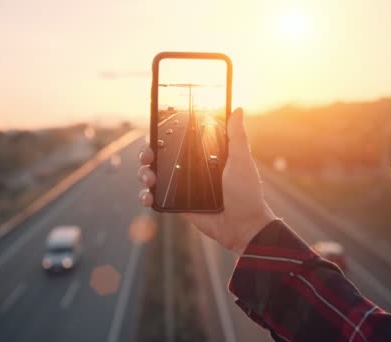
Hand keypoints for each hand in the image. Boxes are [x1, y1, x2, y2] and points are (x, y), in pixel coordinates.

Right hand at [137, 108, 275, 253]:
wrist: (243, 226)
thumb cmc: (246, 192)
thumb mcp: (241, 160)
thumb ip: (237, 136)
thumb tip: (238, 108)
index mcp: (203, 155)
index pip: (177, 141)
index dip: (161, 137)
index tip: (154, 135)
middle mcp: (189, 169)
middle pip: (159, 157)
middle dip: (146, 155)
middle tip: (148, 157)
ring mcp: (182, 188)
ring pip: (153, 176)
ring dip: (144, 174)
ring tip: (149, 179)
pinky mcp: (178, 205)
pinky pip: (156, 198)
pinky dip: (146, 196)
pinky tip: (148, 196)